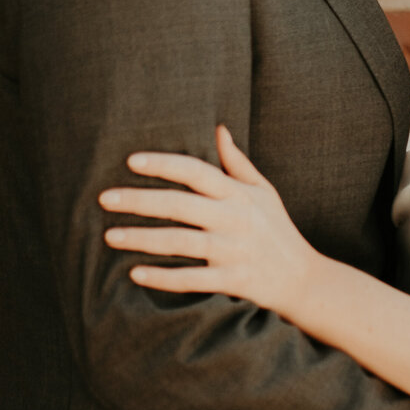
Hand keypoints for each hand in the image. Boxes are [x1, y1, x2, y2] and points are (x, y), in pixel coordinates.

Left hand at [99, 127, 318, 318]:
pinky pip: (192, 279)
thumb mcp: (264, 191)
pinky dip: (163, 278)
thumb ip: (237, 163)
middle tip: (104, 198)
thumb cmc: (278, 230)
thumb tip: (218, 128)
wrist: (304, 279)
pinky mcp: (233, 281)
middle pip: (180, 205)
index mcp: (239, 194)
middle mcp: (236, 220)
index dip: (164, 164)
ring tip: (110, 236)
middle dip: (140, 200)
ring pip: (180, 242)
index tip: (131, 161)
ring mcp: (234, 251)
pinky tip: (135, 274)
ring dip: (142, 239)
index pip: (197, 172)